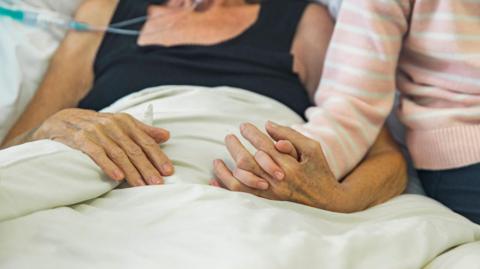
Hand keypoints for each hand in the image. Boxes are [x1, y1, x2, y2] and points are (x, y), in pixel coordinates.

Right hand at [34, 108, 172, 185]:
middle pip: (134, 149)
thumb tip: (166, 135)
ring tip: (141, 185)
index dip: (158, 156)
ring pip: (118, 153)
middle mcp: (112, 124)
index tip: (168, 171)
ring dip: (131, 171)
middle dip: (147, 167)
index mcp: (125, 122)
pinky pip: (96, 153)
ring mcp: (96, 131)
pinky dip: (107, 165)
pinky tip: (117, 177)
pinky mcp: (80, 139)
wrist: (60, 120)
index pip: (145, 141)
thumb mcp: (120, 125)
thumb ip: (143, 131)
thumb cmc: (96, 126)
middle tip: (158, 183)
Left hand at [212, 121, 340, 208]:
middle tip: (229, 137)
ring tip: (216, 160)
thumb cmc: (319, 170)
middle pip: (247, 162)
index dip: (251, 134)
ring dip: (224, 170)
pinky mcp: (266, 202)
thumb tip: (267, 125)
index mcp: (290, 166)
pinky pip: (241, 196)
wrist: (327, 201)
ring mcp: (270, 194)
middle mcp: (277, 181)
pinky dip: (225, 188)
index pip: (264, 146)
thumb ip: (291, 135)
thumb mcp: (312, 149)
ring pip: (240, 182)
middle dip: (234, 147)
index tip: (243, 125)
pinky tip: (214, 180)